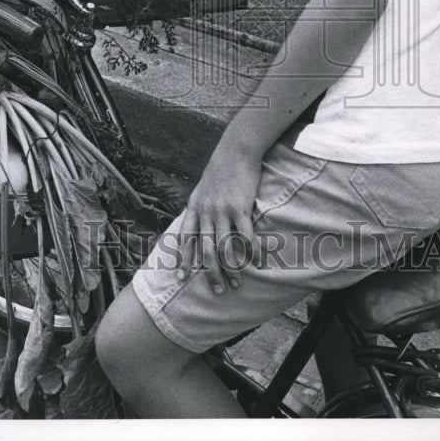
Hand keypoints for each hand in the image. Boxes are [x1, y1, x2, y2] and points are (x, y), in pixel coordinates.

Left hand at [178, 141, 262, 293]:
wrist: (236, 150)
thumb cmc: (221, 168)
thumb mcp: (203, 187)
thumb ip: (200, 206)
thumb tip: (198, 222)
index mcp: (194, 207)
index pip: (185, 239)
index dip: (183, 260)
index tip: (180, 279)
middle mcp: (206, 212)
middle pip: (206, 250)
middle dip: (211, 273)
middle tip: (218, 290)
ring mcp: (222, 211)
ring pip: (225, 248)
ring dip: (231, 269)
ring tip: (237, 283)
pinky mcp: (240, 209)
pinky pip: (246, 237)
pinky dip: (252, 253)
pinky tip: (259, 264)